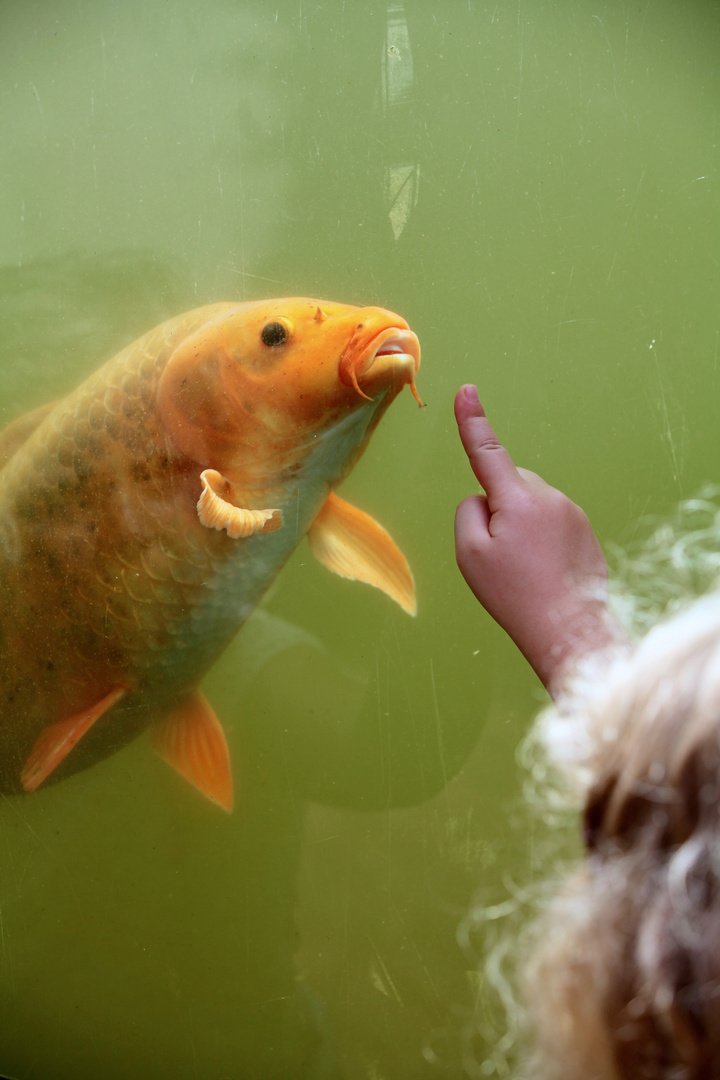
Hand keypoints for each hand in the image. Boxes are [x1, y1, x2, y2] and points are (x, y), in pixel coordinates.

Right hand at [454, 385, 622, 692]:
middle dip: (498, 507)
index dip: (473, 421)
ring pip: (530, 504)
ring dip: (520, 525)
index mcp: (517, 500)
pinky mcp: (585, 529)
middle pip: (509, 484)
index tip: (467, 392)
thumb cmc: (515, 595)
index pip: (487, 452)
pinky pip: (551, 521)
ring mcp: (572, 513)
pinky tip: (542, 570)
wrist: (569, 629)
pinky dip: (540, 539)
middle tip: (498, 554)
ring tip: (524, 568)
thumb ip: (468, 512)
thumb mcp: (470, 555)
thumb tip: (484, 498)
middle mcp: (550, 498)